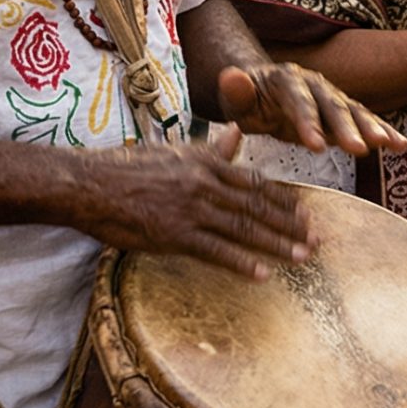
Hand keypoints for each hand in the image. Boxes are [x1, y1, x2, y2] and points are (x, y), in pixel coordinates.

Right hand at [75, 127, 315, 279]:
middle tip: (317, 239)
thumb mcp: (175, 152)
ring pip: (243, 228)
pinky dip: (241, 262)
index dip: (283, 199)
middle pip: (257, 206)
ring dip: (276, 244)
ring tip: (302, 257)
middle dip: (290, 224)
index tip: (306, 212)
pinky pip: (215, 251)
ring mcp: (191, 210)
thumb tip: (236, 134)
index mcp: (206, 164)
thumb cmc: (129, 168)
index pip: (256, 182)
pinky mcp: (174, 235)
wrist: (90, 184)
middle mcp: (205, 184)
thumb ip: (210, 149)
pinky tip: (263, 274)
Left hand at [219, 60, 406, 156]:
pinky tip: (399, 145)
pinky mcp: (343, 110)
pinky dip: (382, 131)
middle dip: (348, 127)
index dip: (308, 123)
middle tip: (359, 150)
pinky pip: (364, 120)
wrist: (262, 93)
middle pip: (333, 105)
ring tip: (390, 144)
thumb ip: (235, 92)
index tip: (316, 147)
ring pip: (354, 111)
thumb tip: (231, 75)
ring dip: (373, 128)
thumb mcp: (236, 100)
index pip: (298, 102)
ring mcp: (331, 95)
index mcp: (286, 80)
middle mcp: (314, 82)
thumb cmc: (247, 101)